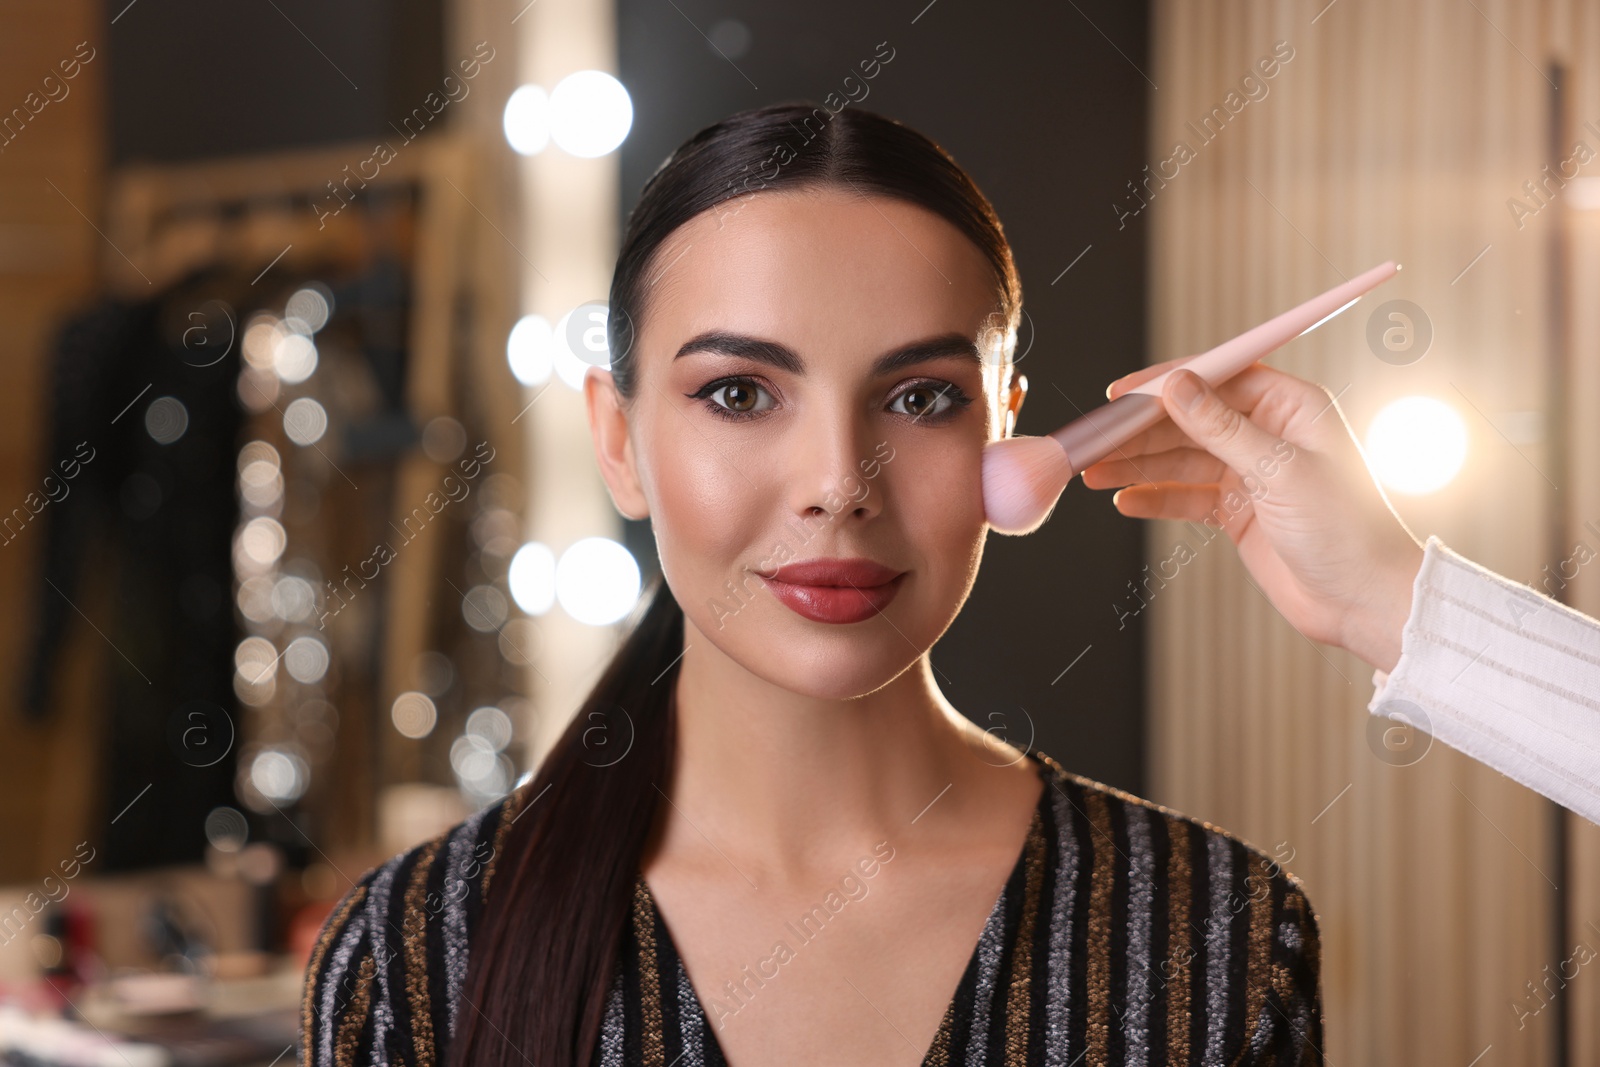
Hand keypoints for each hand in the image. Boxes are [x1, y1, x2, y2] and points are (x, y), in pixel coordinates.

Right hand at [1078, 359, 1425, 673]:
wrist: (1364, 601)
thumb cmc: (1347, 531)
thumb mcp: (1279, 471)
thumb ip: (1222, 428)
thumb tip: (1176, 386)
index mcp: (1292, 407)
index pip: (1218, 377)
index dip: (1167, 382)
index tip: (1122, 394)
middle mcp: (1269, 434)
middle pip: (1191, 418)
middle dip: (1141, 430)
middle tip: (1095, 440)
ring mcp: (1251, 473)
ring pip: (1181, 458)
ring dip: (1138, 465)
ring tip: (1094, 471)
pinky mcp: (1238, 511)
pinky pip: (1185, 496)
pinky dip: (1154, 497)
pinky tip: (1124, 500)